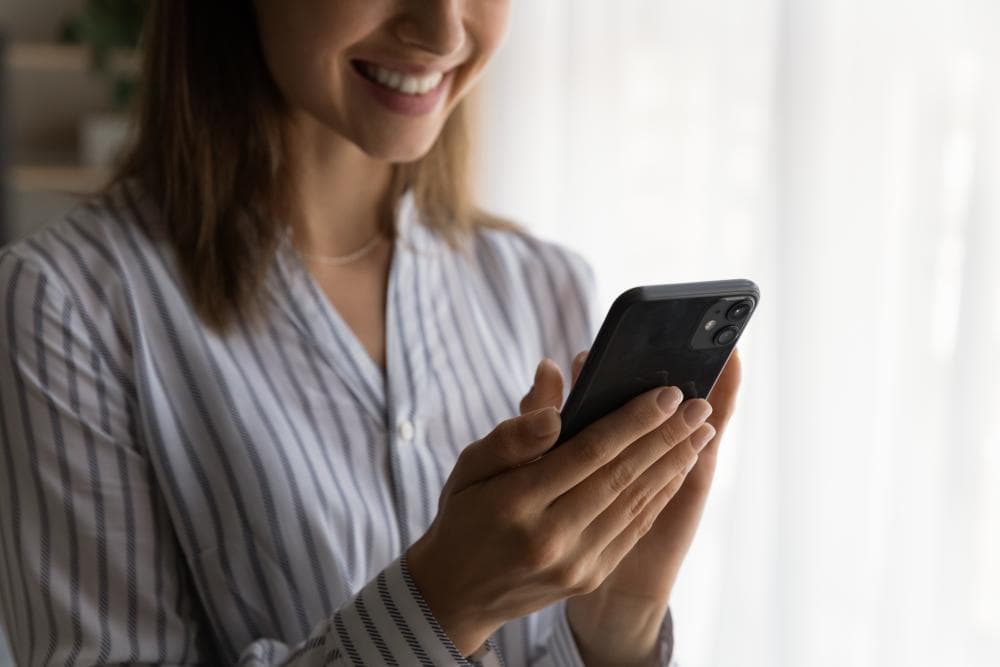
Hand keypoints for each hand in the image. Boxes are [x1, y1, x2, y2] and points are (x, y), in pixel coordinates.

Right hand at [406, 361, 709, 656]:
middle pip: (621, 476)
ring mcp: (574, 563)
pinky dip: (659, 495)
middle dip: (667, 436)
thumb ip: (514, 432)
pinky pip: (633, 529)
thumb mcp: (470, 467)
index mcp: (516, 502)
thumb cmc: (464, 516)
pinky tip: (678, 469)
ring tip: (702, 431)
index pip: (588, 452)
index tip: (667, 393)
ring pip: (635, 503)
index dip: (632, 421)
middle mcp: (550, 537)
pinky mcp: (589, 577)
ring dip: (673, 464)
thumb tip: (552, 388)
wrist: (457, 593)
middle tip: (699, 404)